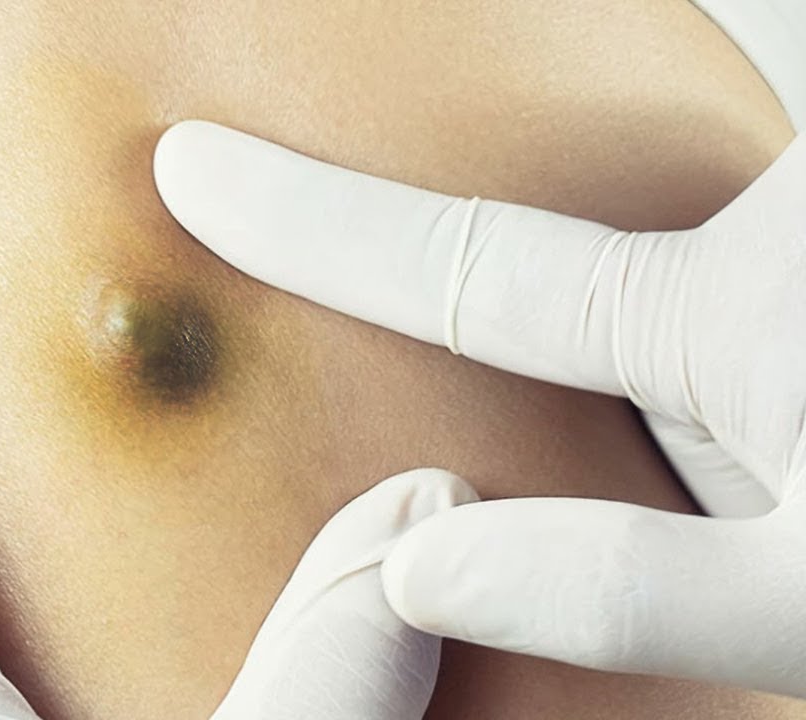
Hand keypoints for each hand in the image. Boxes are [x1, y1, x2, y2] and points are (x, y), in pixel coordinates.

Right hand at [152, 120, 805, 696]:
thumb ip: (622, 588)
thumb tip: (421, 570)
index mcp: (729, 309)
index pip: (459, 268)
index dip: (304, 224)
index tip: (195, 169)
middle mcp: (760, 243)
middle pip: (565, 301)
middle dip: (563, 387)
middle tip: (663, 481)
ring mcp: (798, 245)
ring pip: (663, 313)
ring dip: (695, 411)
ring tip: (774, 497)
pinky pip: (728, 304)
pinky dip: (732, 389)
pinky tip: (782, 455)